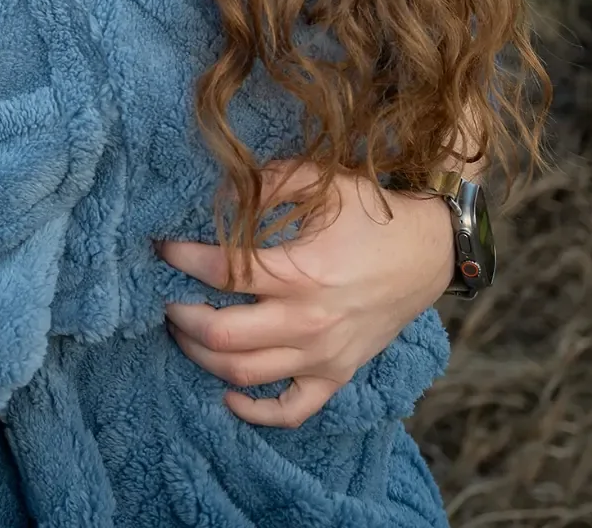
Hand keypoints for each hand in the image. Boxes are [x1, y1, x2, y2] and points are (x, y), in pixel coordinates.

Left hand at [156, 160, 452, 427]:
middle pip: (222, 337)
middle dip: (180, 317)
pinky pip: (290, 410)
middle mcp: (308, 322)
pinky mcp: (336, 375)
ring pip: (243, 376)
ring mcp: (322, 356)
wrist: (429, 252)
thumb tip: (215, 192)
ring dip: (201, 357)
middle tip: (165, 299)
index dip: (182, 259)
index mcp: (300, 273)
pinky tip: (228, 394)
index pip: (222, 273)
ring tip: (184, 332)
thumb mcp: (320, 181)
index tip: (162, 247)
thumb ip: (264, 183)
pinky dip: (255, 411)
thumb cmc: (372, 213)